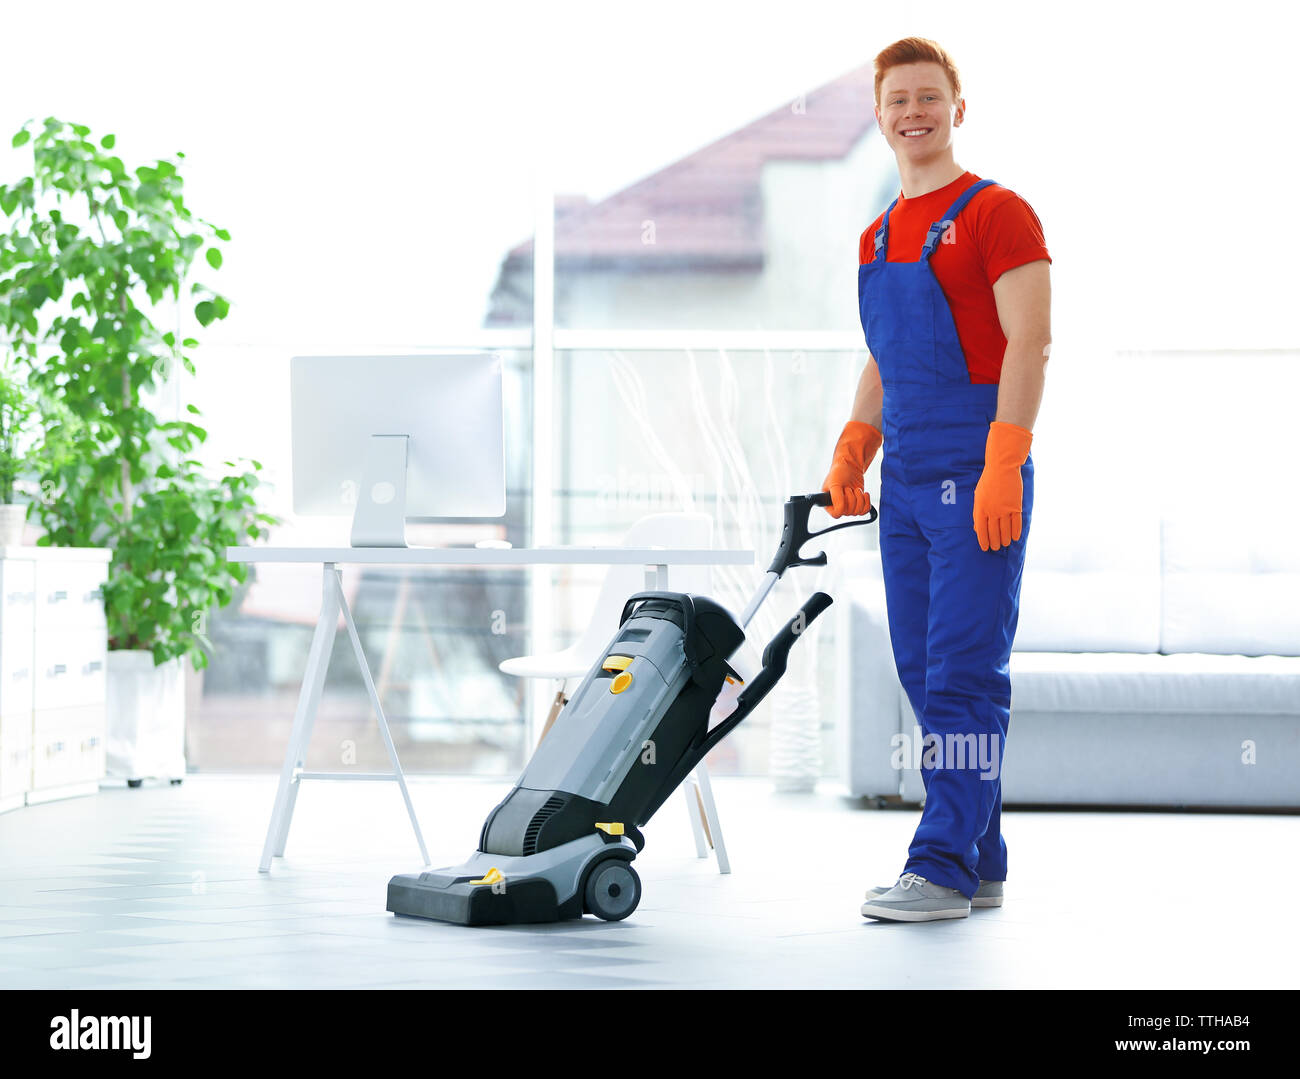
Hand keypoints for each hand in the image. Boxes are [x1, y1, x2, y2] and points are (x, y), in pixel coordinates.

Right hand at [821, 421, 881, 518]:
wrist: (850, 466)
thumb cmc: (839, 473)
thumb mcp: (834, 484)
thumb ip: (836, 498)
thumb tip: (840, 510)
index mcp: (828, 503)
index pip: (836, 514)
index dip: (842, 505)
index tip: (843, 492)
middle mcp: (838, 506)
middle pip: (848, 512)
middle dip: (851, 498)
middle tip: (848, 487)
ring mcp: (849, 506)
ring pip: (858, 511)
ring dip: (859, 498)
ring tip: (856, 489)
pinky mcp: (858, 504)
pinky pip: (865, 510)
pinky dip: (866, 501)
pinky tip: (864, 493)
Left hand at [973, 421, 1031, 550]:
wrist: (1002, 468)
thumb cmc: (988, 481)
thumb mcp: (978, 496)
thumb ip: (978, 512)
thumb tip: (977, 528)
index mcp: (980, 509)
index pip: (981, 530)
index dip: (983, 541)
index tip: (985, 547)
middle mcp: (992, 512)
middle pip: (993, 532)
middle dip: (995, 542)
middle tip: (996, 547)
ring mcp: (1004, 510)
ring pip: (1005, 530)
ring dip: (1005, 539)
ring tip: (1005, 544)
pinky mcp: (1015, 506)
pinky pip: (1016, 523)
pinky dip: (1016, 532)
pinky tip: (1015, 538)